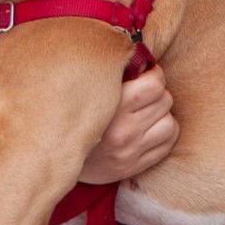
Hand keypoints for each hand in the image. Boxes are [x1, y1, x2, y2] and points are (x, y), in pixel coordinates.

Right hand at [80, 65, 178, 183]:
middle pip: (165, 101)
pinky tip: (150, 130)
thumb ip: (113, 75)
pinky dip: (164, 134)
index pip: (155, 84)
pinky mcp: (134, 167)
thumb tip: (141, 57)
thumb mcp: (89, 92)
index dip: (155, 75)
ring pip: (170, 124)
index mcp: (112, 108)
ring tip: (148, 114)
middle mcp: (124, 132)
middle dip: (158, 94)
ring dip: (163, 116)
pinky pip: (167, 145)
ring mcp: (131, 152)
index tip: (147, 75)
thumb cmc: (75, 116)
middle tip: (145, 95)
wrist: (53, 157)